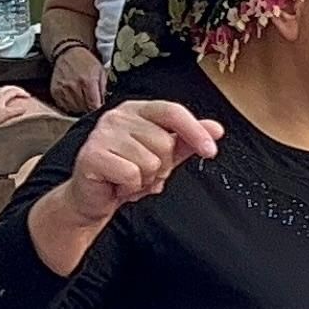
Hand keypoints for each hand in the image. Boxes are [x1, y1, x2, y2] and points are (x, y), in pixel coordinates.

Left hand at [0, 85, 45, 122]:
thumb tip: (24, 109)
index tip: (27, 96)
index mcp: (1, 96)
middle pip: (6, 88)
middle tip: (20, 93)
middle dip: (14, 89)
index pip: (14, 90)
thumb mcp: (6, 115)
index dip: (22, 92)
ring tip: (7, 94)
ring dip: (4, 90)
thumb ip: (16, 111)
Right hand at [47, 40, 106, 115]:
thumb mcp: (101, 72)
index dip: (97, 109)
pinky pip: (63, 106)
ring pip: (74, 109)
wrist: (68, 53)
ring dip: (79, 107)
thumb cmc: (86, 62)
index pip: (94, 106)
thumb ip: (103, 90)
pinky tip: (73, 96)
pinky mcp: (55, 91)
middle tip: (90, 100)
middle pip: (84, 109)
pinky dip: (69, 104)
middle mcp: (74, 86)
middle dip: (89, 107)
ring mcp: (63, 89)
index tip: (98, 107)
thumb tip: (103, 105)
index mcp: (88, 81)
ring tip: (81, 96)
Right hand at [58, 100, 219, 222]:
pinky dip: (130, 188)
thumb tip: (216, 129)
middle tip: (143, 173)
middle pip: (164, 142)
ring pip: (150, 161)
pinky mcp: (92, 155)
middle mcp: (118, 116)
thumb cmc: (127, 173)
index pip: (173, 112)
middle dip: (161, 167)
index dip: (195, 131)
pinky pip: (132, 175)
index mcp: (138, 110)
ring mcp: (102, 134)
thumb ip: (188, 140)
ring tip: (129, 179)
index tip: (211, 151)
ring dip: (145, 179)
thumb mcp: (163, 155)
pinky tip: (117, 185)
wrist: (94, 199)